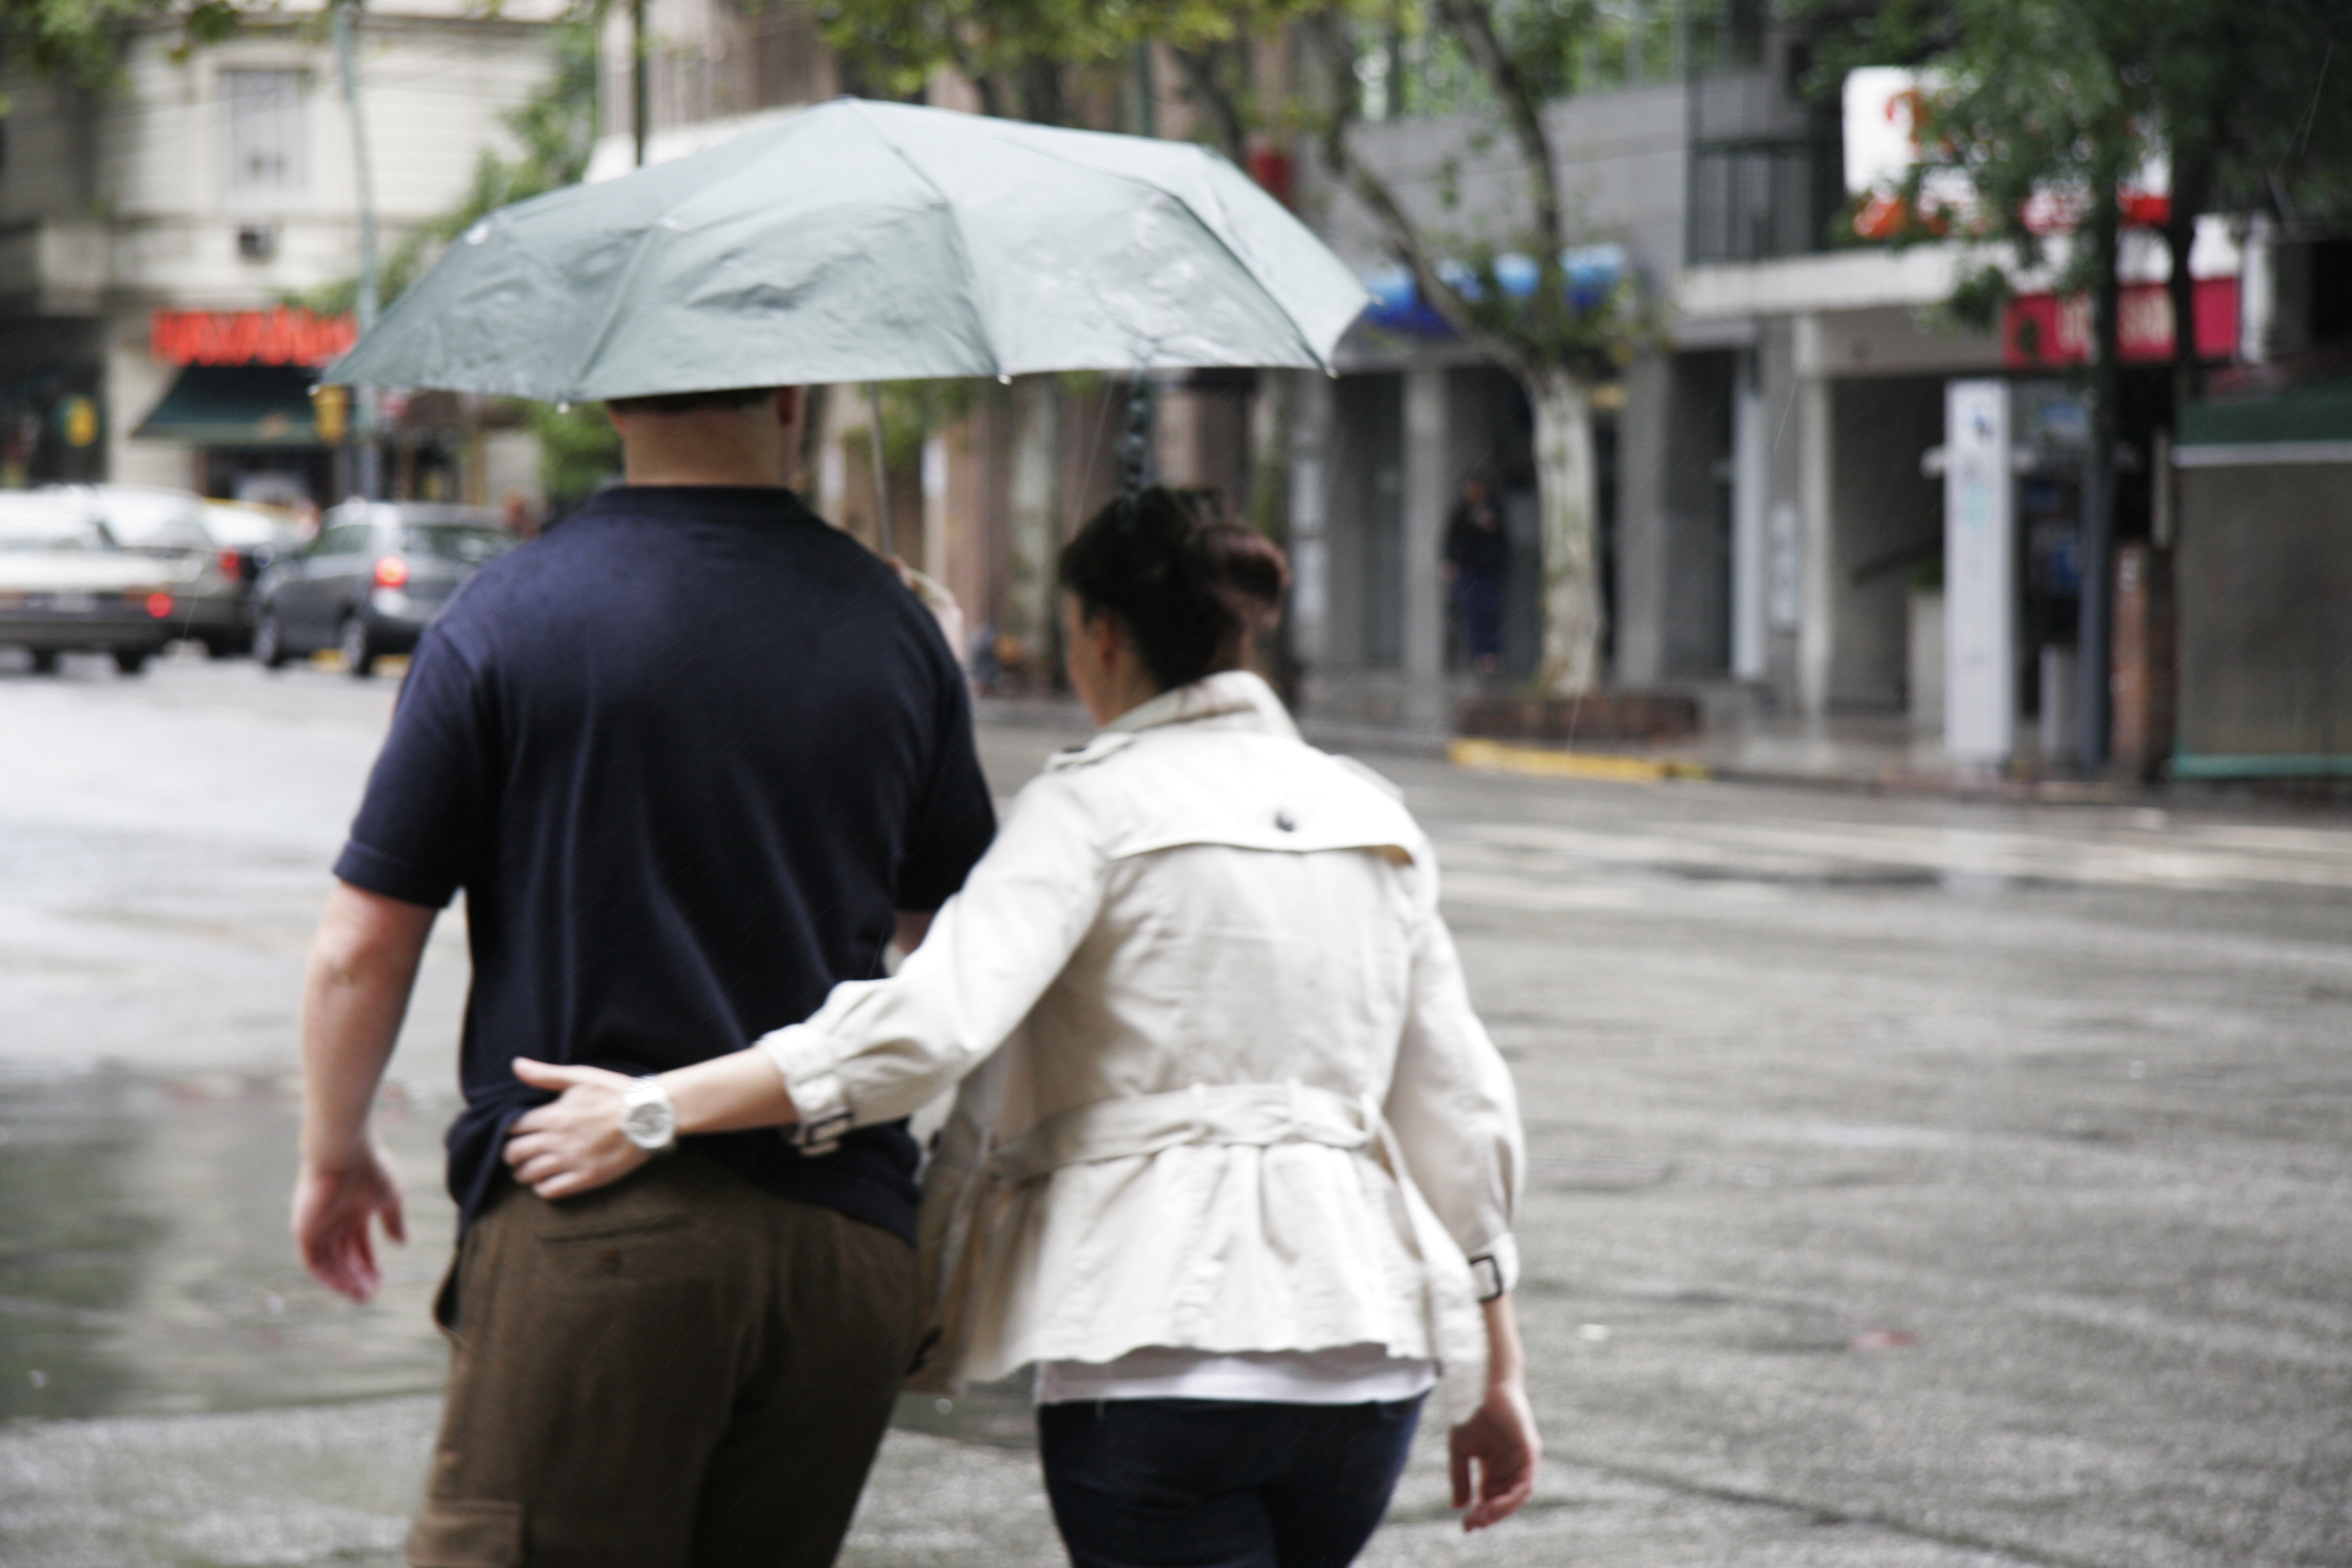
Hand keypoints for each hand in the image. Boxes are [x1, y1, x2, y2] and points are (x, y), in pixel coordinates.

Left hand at [292, 1140, 406, 1302]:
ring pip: (329, 1263)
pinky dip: (328, 1276)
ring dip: (345, 1281)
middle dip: (358, 1277)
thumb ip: (394, 1221)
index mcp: (353, 1212)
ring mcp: (317, 1227)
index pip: (359, 1246)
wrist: (344, 1152)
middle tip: (372, 1294)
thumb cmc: (371, 1169)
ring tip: (362, 1295)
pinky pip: (313, 1262)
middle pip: (344, 1258)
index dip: (370, 1264)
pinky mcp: (304, 1230)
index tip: (382, 1281)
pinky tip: (345, 1286)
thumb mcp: (391, 1196)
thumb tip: (403, 1244)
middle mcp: (333, 1222)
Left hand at [503, 1058, 649, 1198]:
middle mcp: (558, 1141)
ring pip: (530, 1174)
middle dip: (510, 1155)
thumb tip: (516, 1065)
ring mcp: (572, 1161)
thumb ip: (546, 1074)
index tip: (514, 1131)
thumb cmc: (617, 1092)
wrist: (651, 1115)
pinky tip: (544, 1184)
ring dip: (523, 1173)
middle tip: (514, 1155)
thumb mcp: (581, 1077)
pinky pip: (552, 1190)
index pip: (514, 1127)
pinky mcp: (587, 1177)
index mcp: (554, 1115)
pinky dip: (542, 1189)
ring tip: (526, 1171)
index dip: (510, 1130)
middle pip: (516, 1153)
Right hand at [1449, 1376, 1539, 1530]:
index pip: (1491, 1497)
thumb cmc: (1471, 1413)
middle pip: (1504, 1500)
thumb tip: (1458, 1507)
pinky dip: (1513, 1497)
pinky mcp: (1530, 1452)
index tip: (1465, 1525)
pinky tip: (1497, 1504)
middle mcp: (1511, 1466)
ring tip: (1483, 1517)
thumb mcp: (1460, 1450)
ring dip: (1501, 1510)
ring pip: (1517, 1495)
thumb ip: (1461, 1478)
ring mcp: (1522, 1460)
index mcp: (1496, 1466)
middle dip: (1490, 1515)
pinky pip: (1526, 1482)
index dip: (1480, 1513)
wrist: (1480, 1385)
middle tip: (1473, 1524)